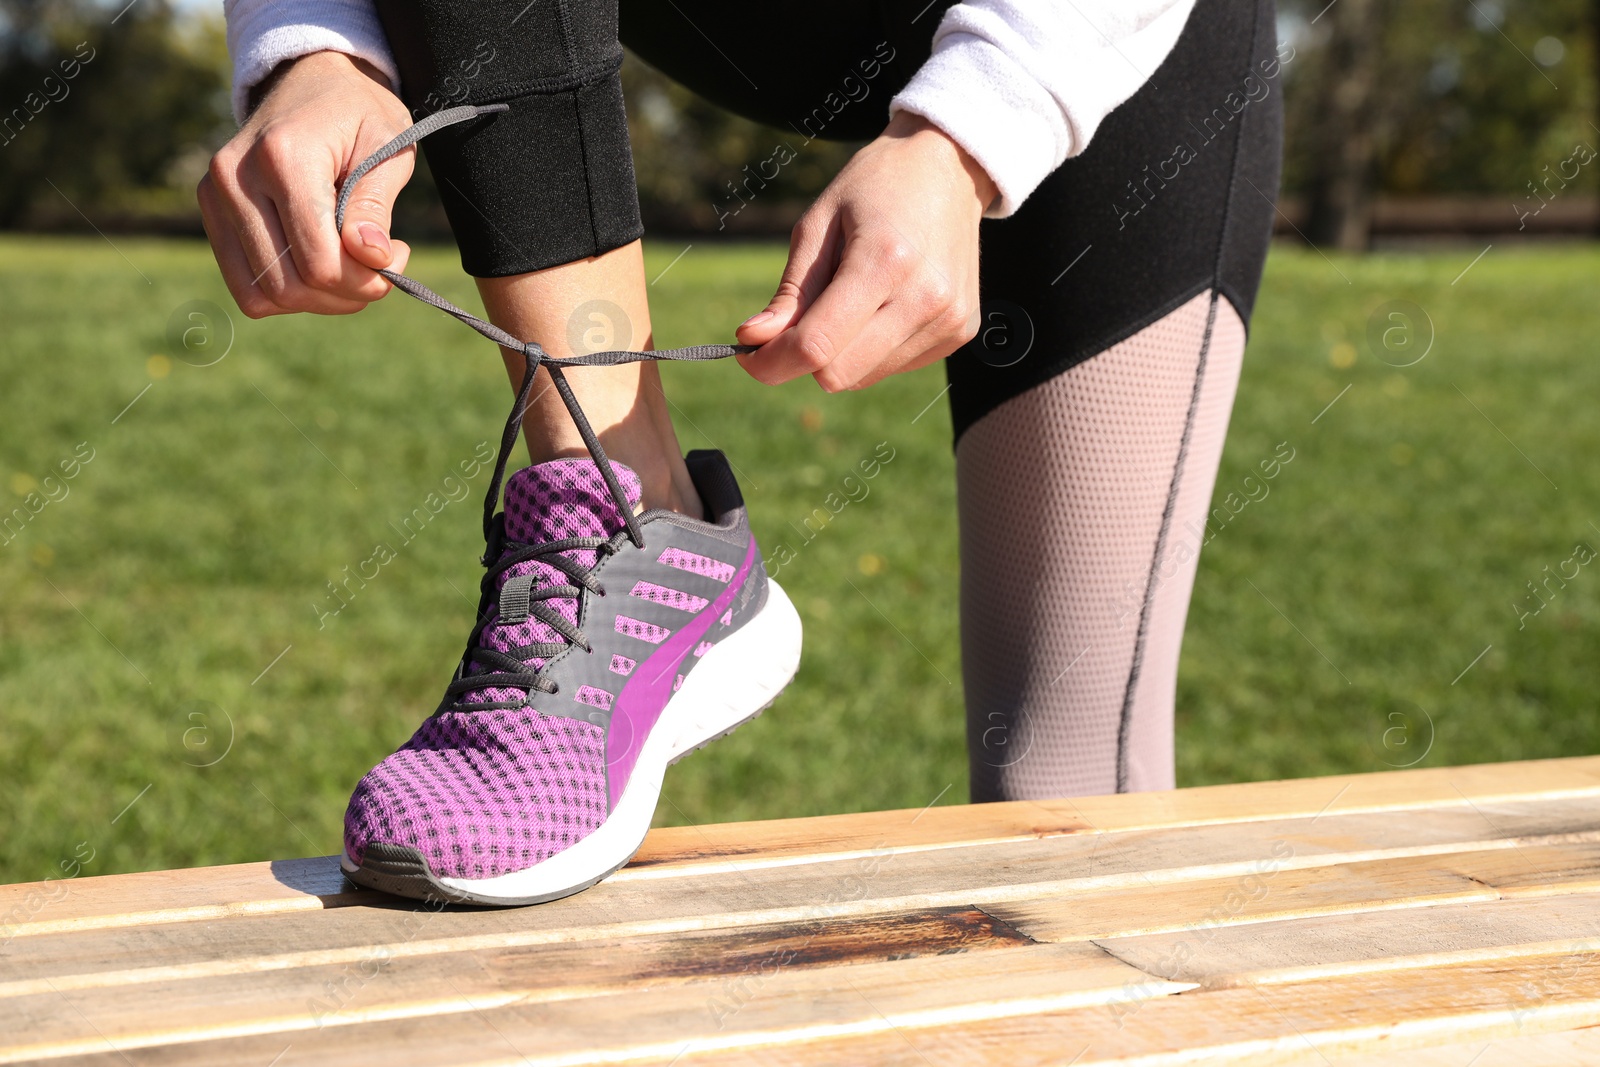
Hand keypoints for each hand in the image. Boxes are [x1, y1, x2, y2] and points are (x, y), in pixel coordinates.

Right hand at [197, 51, 414, 317]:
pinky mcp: (211, 211)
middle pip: (290, 286)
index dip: (366, 281)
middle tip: (381, 265)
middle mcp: (235, 178)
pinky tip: (319, 264)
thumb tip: (370, 259)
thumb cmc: (359, 113)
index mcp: (282, 158)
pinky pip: (247, 287)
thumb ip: (376, 205)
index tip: (398, 254)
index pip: (319, 262)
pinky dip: (288, 291)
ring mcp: (214, 196)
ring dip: (319, 300)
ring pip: (264, 295)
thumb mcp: (387, 147)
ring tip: (352, 265)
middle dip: (347, 294)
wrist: (311, 78)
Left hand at [735, 112, 997, 391]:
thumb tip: (753, 341)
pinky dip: (873, 348)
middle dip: (804, 358)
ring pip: (864, 377)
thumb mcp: (818, 225)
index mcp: (884, 260)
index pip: (816, 345)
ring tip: (852, 298)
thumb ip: (790, 292)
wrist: (949, 168)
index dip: (771, 362)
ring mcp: (948, 318)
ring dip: (841, 353)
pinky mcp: (961, 332)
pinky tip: (883, 304)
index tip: (747, 356)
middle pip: (838, 374)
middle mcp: (925, 297)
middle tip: (795, 324)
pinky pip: (893, 367)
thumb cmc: (875, 188)